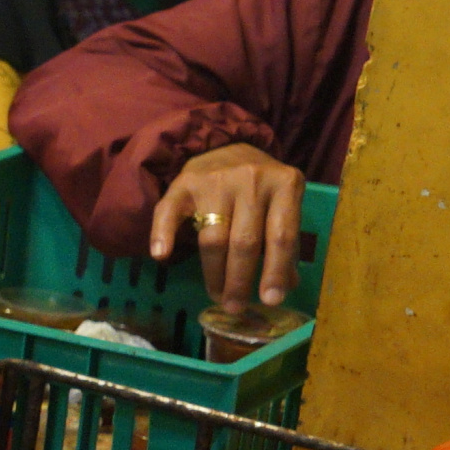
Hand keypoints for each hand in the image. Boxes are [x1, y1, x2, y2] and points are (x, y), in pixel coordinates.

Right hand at [152, 143, 310, 307]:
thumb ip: (286, 240)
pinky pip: (169, 213)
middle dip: (239, 280)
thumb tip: (286, 285)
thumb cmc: (260, 184)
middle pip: (244, 241)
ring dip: (213, 273)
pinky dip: (163, 235)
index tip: (269, 300)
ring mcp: (215, 180)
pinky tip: (162, 257)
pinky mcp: (184, 183)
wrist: (226, 144)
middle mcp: (251, 179)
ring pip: (213, 238)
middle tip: (235, 306)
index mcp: (285, 184)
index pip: (281, 235)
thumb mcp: (283, 203)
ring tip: (217, 295)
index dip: (275, 271)